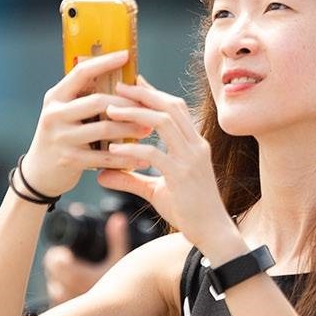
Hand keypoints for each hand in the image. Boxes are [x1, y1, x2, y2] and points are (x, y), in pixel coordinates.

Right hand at [20, 51, 137, 199]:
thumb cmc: (63, 136)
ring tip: (148, 130)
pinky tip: (142, 158)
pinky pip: (104, 157)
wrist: (39, 172)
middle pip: (98, 101)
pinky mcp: (69, 160)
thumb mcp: (66, 112)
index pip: (81, 72)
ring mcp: (61, 137)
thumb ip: (86, 97)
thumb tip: (125, 80)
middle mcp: (55, 114)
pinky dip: (126, 157)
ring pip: (105, 128)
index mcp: (56, 97)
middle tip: (148, 108)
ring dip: (130, 129)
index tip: (126, 55)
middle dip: (127, 105)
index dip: (104, 62)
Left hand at [43, 213, 129, 304]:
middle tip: (71, 262)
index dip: (58, 253)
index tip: (69, 252)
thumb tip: (117, 218)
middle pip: (51, 271)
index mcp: (75, 277)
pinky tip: (74, 294)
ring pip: (52, 287)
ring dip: (59, 280)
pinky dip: (64, 296)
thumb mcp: (122, 262)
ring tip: (73, 278)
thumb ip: (117, 239)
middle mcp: (65, 293)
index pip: (53, 259)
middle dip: (58, 264)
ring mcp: (63, 307)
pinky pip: (56, 303)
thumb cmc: (123, 291)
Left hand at [96, 79, 238, 259]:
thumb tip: (102, 174)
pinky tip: (113, 150)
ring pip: (164, 122)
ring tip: (110, 111)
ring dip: (135, 113)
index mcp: (194, 144)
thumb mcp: (156, 191)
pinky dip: (132, 149)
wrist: (213, 233)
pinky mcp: (183, 176)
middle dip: (143, 93)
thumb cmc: (189, 212)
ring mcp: (191, 159)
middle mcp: (195, 146)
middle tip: (119, 86)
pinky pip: (154, 154)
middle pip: (170, 106)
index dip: (153, 93)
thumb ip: (131, 179)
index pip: (175, 107)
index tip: (133, 83)